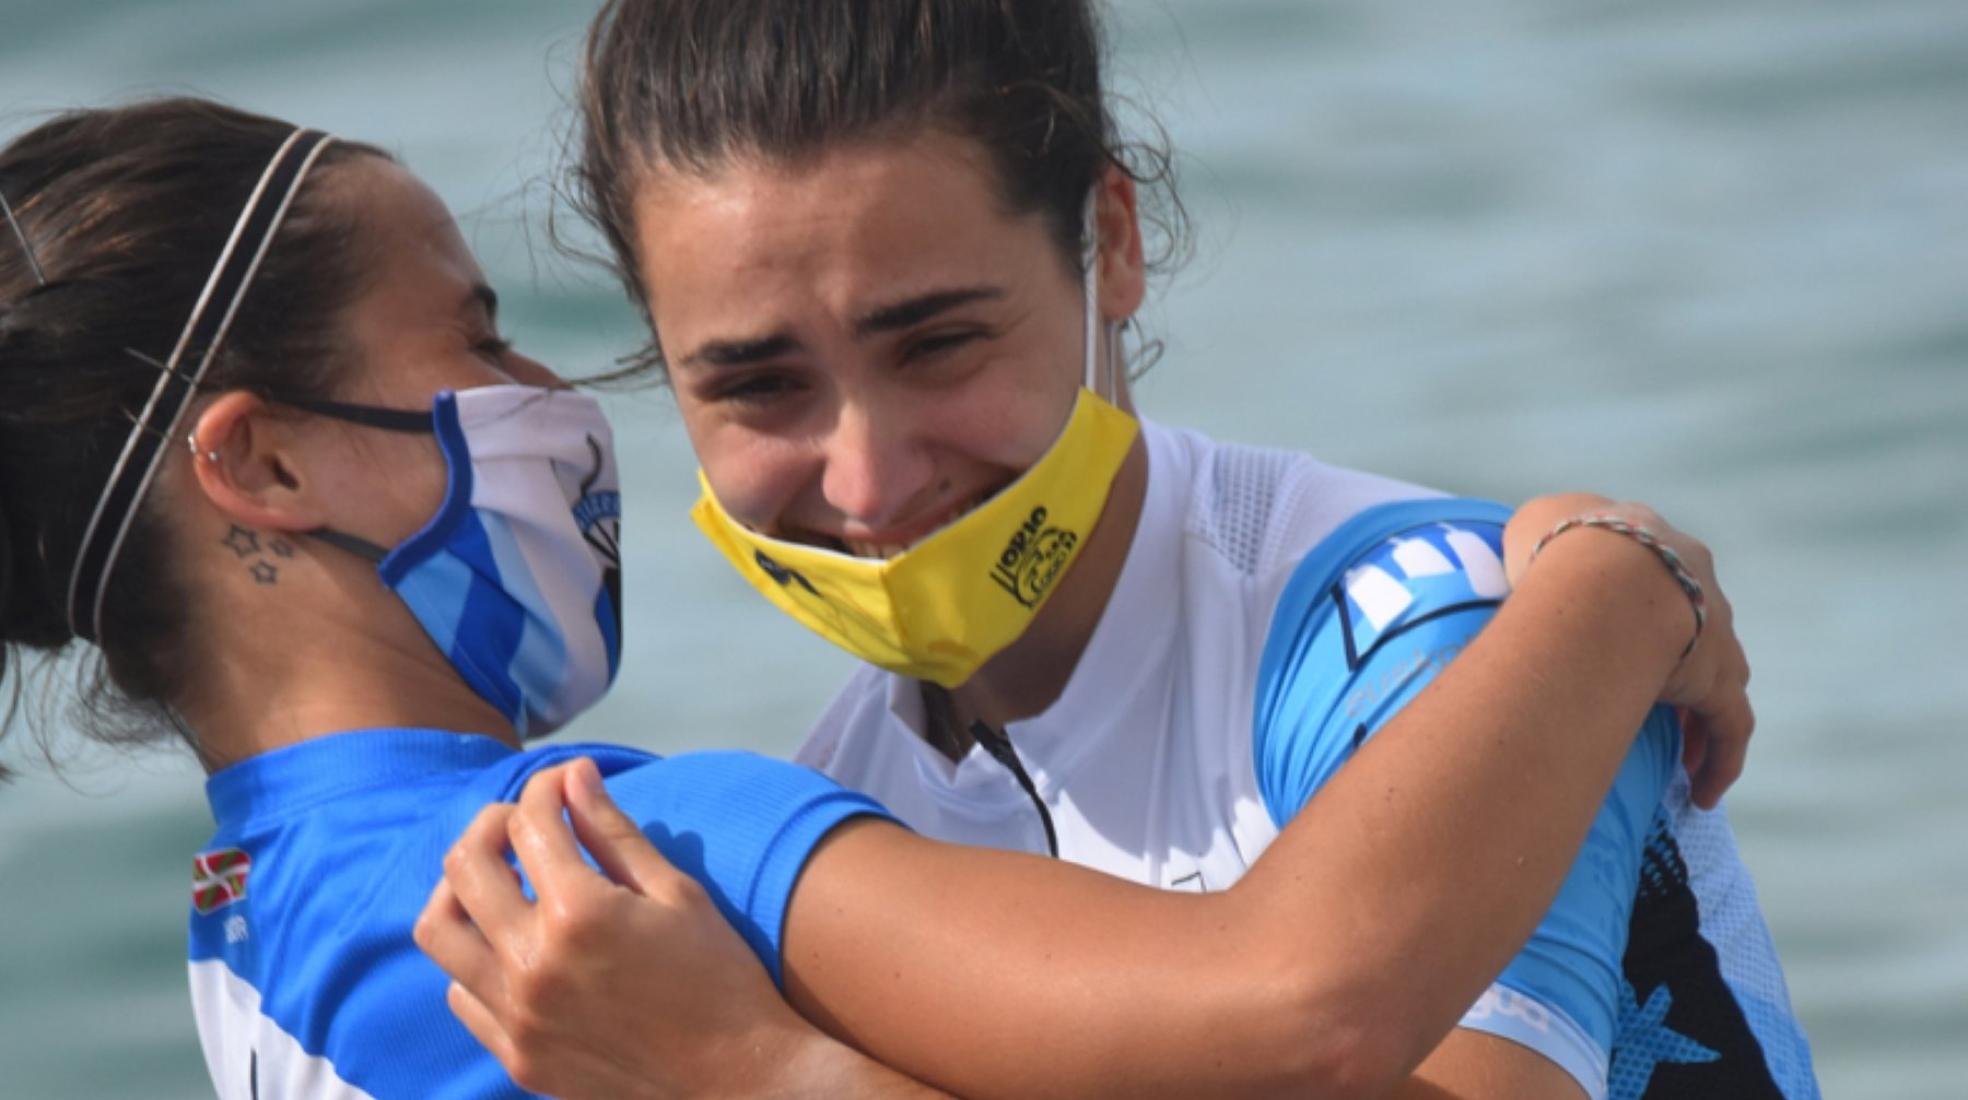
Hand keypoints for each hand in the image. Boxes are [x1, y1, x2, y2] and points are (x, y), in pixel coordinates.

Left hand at [413, 759, 817, 1099]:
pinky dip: (474, 958)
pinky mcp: (516, 1055)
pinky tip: (513, 948)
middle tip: (522, 823)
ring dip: (463, 890)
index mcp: (580, 913)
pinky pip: (461, 993)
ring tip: (499, 881)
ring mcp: (516, 1016)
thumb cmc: (720, 978)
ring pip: (440, 930)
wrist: (736, 1080)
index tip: (564, 784)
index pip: (530, 823)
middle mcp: (532, 963)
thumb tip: (573, 774)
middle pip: (466, 865)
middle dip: (492, 824)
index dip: (546, 788)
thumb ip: (613, 831)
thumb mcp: (677, 893)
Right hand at [1504, 493, 1753, 809]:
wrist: (1598, 573)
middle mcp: (1695, 581)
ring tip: (1682, 761)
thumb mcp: (1536, 523)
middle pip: (1695, 629)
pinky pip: (1729, 728)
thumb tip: (1527, 556)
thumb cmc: (1553, 547)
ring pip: (1718, 680)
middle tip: (1652, 705)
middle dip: (1677, 666)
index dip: (1638, 611)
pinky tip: (1704, 794)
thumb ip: (1539, 537)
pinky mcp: (1718, 680)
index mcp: (1654, 543)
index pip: (1657, 578)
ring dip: (1702, 719)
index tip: (1619, 640)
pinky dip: (1721, 762)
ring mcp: (1713, 632)